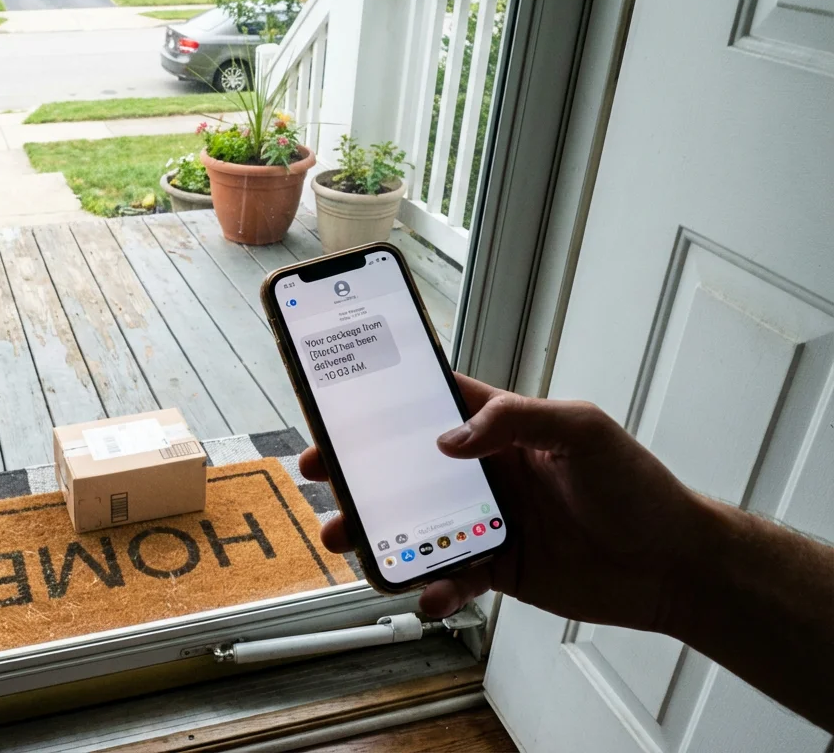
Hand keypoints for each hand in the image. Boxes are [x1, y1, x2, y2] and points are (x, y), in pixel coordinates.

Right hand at [300, 373, 705, 631]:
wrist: (673, 566)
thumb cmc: (637, 487)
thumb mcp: (583, 429)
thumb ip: (516, 419)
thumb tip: (448, 440)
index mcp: (502, 428)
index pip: (432, 404)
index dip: (383, 401)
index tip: (338, 402)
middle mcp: (486, 473)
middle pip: (405, 468)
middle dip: (358, 472)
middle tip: (320, 473)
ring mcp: (487, 523)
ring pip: (413, 525)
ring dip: (376, 532)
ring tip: (345, 539)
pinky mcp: (497, 570)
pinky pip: (450, 578)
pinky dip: (433, 588)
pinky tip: (429, 594)